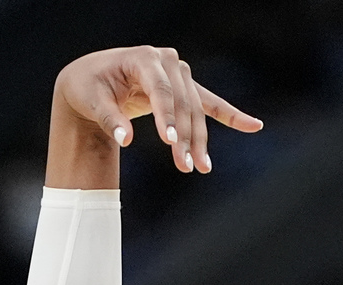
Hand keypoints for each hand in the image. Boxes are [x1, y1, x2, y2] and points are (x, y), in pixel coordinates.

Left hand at [56, 45, 261, 174]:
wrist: (92, 78)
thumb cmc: (89, 87)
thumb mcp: (92, 101)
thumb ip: (109, 120)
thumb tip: (125, 140)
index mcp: (144, 58)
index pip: (162, 91)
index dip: (167, 117)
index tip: (170, 143)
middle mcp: (167, 61)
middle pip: (183, 104)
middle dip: (184, 137)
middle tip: (184, 167)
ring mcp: (179, 73)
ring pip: (196, 110)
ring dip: (200, 140)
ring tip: (201, 168)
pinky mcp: (184, 88)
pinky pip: (210, 103)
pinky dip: (230, 115)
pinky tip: (253, 126)